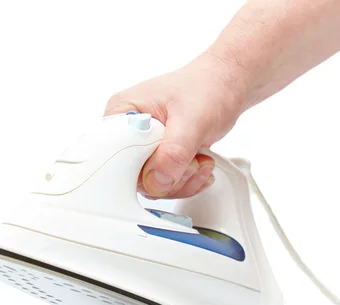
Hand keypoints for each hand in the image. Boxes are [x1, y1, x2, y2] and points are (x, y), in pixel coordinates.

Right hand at [104, 52, 246, 198]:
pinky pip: (164, 183)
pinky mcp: (159, 158)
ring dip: (181, 181)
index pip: (113, 154)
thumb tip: (156, 182)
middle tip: (191, 161)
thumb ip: (172, 154)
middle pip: (132, 175)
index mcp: (123, 113)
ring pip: (151, 184)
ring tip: (200, 161)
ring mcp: (144, 147)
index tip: (164, 167)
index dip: (135, 169)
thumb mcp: (192, 120)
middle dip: (167, 177)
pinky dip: (185, 182)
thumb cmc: (207, 88)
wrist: (226, 85)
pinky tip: (201, 165)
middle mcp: (128, 132)